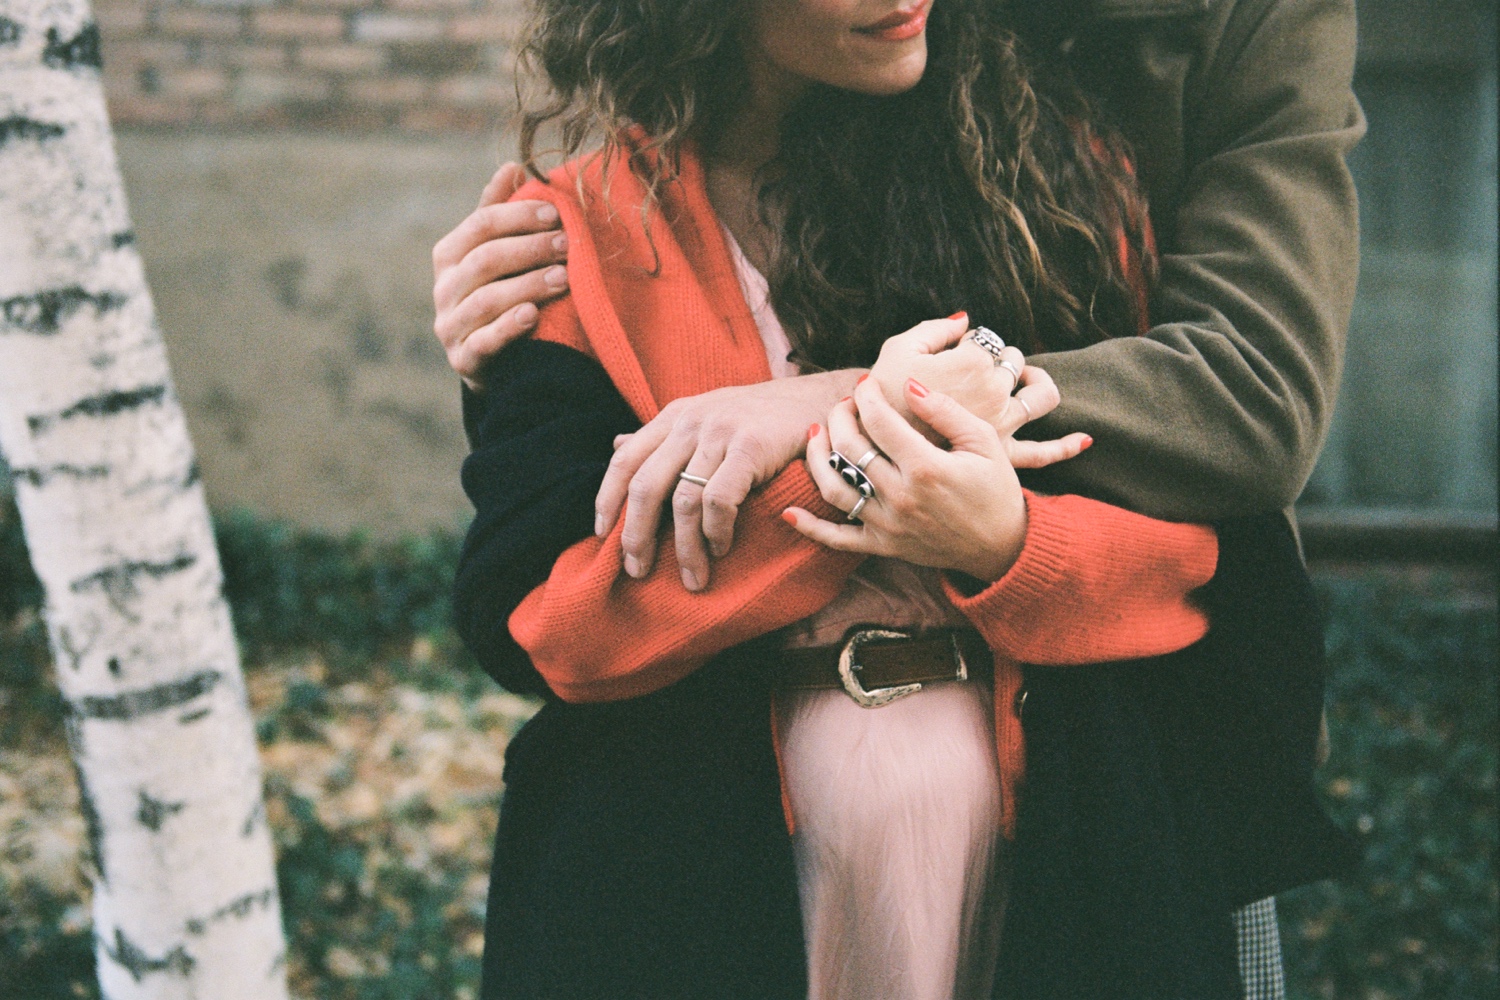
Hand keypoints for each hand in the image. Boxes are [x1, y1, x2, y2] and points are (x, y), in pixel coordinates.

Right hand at [432, 163, 569, 390]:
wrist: (491, 361)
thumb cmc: (498, 294)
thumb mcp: (496, 253)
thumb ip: (500, 213)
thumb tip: (513, 166)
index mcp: (449, 254)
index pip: (480, 224)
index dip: (518, 216)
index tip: (556, 213)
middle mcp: (443, 289)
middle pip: (485, 260)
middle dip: (530, 249)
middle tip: (567, 244)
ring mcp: (450, 326)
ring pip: (487, 300)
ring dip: (528, 285)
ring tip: (564, 277)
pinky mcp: (464, 360)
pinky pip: (484, 342)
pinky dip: (508, 328)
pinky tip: (532, 315)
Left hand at [599, 369, 863, 590]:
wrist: (823, 401)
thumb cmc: (763, 419)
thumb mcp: (706, 417)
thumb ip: (663, 436)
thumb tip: (616, 446)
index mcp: (675, 416)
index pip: (625, 460)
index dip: (607, 499)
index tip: (600, 536)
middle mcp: (691, 421)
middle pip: (645, 486)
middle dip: (636, 535)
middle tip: (637, 570)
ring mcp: (720, 432)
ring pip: (683, 501)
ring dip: (684, 548)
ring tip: (693, 577)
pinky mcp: (751, 447)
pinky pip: (720, 500)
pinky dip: (716, 531)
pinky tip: (723, 547)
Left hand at [784, 375, 1082, 581]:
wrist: (1004, 545)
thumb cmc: (997, 488)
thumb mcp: (984, 442)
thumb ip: (945, 412)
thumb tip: (908, 383)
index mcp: (926, 467)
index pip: (879, 420)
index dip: (866, 395)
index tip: (866, 382)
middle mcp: (901, 496)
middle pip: (850, 448)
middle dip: (840, 417)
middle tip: (844, 403)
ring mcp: (888, 524)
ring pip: (834, 488)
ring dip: (817, 457)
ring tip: (816, 432)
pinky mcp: (883, 546)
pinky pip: (838, 540)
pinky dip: (811, 529)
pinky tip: (788, 512)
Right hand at [869, 314, 1088, 466]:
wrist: (873, 451)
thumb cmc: (880, 397)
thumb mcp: (896, 350)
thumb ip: (933, 329)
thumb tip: (964, 321)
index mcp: (972, 362)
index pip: (981, 340)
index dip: (959, 346)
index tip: (939, 361)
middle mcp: (995, 392)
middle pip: (1012, 362)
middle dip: (995, 359)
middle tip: (970, 371)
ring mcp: (1003, 425)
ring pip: (1040, 396)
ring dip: (1037, 382)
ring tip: (1024, 381)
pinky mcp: (1002, 455)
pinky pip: (1042, 454)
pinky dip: (1065, 447)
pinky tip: (1084, 439)